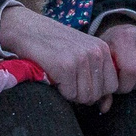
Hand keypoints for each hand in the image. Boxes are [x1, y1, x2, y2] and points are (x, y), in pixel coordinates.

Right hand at [0, 4, 117, 105]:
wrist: (23, 28)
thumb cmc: (51, 45)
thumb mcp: (80, 54)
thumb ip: (96, 76)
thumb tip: (106, 107)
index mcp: (102, 49)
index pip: (112, 86)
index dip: (95, 91)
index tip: (78, 82)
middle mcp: (95, 52)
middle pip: (98, 94)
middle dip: (81, 94)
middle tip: (65, 80)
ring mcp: (81, 58)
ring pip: (84, 97)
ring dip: (69, 93)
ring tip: (59, 77)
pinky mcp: (65, 66)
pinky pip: (70, 94)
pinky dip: (59, 91)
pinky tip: (52, 76)